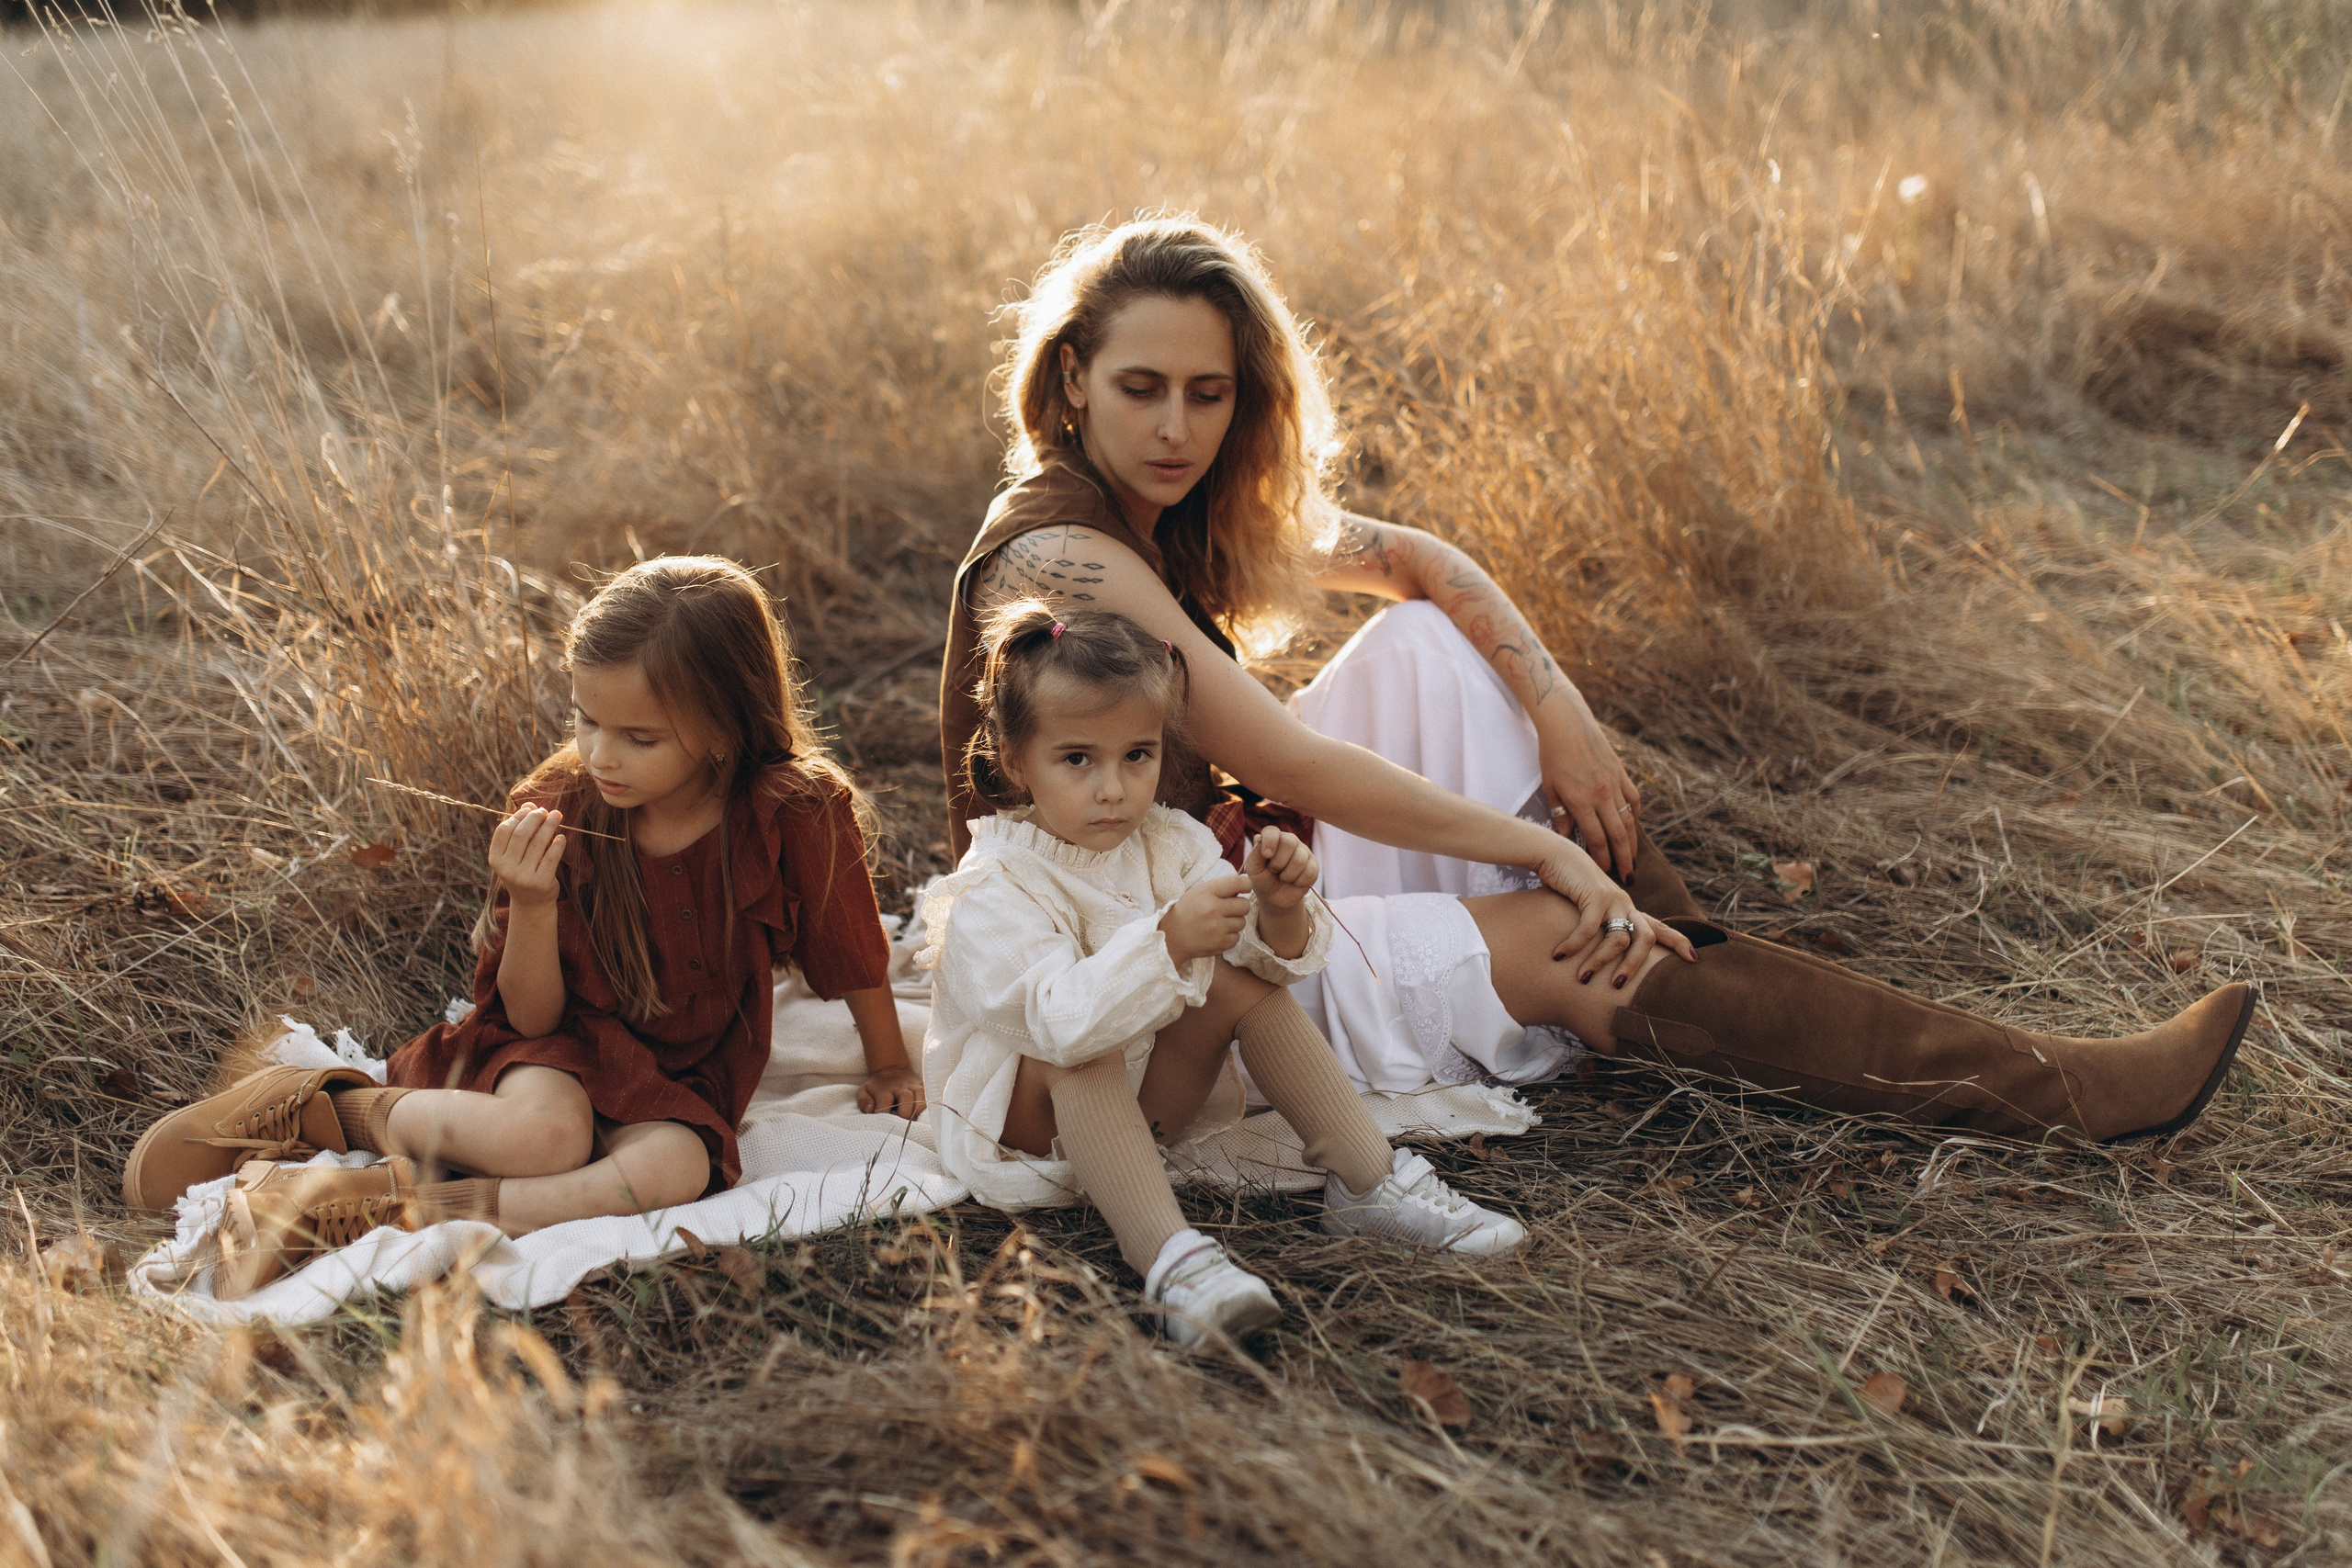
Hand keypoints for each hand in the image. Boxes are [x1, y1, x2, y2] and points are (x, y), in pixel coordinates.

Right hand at [488, 805, 565, 906]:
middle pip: (521, 834)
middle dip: (535, 818)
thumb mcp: (516, 853)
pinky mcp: (541, 882)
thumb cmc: (523, 870)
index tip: (531, 809)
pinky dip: (558, 844)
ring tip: (557, 816)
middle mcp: (506, 869)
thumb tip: (530, 804)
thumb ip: (520, 829)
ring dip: (549, 826)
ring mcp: (523, 876)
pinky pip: (552, 857)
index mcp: (495, 859)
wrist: (532, 903)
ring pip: (538, 843)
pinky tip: (562, 837)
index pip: (504, 830)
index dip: (518, 816)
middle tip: (546, 811)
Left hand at [858, 1064, 926, 1119]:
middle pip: (906, 1101)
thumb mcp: (864, 1090)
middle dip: (903, 1116)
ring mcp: (914, 1087)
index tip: (882, 1124)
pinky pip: (929, 1101)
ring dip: (915, 1115)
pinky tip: (921, 1120)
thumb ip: (864, 1101)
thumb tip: (870, 1110)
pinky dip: (926, 1111)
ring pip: (919, 1102)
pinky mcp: (924, 1088)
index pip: (885, 1101)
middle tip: (899, 1127)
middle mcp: (901, 1088)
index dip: (883, 1113)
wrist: (893, 1070)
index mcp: (885, 1090)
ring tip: (911, 1125)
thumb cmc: (877, 1087)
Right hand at [1158, 874, 1250, 962]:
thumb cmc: (1187, 911)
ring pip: (1242, 922)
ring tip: (1219, 923)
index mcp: (1207, 893)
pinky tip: (1217, 934)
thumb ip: (1220, 888)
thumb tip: (1245, 885)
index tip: (1245, 888)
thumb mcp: (1198, 892)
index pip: (1236, 883)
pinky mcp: (1219, 943)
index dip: (1245, 885)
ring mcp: (1217, 928)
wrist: (1171, 937)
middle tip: (1229, 909)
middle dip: (1239, 907)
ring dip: (1234, 923)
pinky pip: (1236, 937)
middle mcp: (1213, 909)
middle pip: (1244, 905)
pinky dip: (1229, 936)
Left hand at [1242, 826, 1316, 910]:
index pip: (1272, 831)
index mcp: (1273, 839)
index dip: (1270, 841)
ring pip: (1300, 859)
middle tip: (1274, 871)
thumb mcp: (1254, 869)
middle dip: (1278, 862)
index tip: (1267, 855)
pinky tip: (1294, 882)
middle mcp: (1289, 841)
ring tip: (1283, 877)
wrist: (1275, 898)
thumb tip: (1259, 838)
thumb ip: (1255, 853)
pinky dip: (1298, 881)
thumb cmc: (1263, 880)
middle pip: (1289, 842)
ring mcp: (1303, 852)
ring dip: (1287, 875)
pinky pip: (1309, 871)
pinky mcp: (1314, 865)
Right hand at [1528, 838, 1696, 974]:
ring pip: (1618, 939)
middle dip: (1635, 966)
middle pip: (1646, 939)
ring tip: (1582, 978)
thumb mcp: (1587, 908)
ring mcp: (1612, 899)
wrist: (1554, 855)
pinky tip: (1558, 954)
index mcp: (1627, 908)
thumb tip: (1595, 955)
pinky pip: (1588, 930)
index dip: (1679, 941)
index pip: (1659, 927)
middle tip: (1618, 986)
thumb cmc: (1568, 885)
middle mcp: (1625, 903)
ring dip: (1599, 962)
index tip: (1695, 958)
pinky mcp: (1594, 895)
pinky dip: (1574, 945)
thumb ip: (1596, 927)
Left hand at [1538, 705, 1640, 878]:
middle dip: (1624, 860)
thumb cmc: (1552, 755)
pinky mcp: (1622, 774)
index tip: (1605, 874)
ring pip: (1630, 821)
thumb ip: (1560, 816)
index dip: (1603, 860)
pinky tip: (1633, 828)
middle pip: (1619, 835)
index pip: (1597, 840)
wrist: (1568, 723)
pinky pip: (1634, 800)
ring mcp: (1615, 784)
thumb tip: (1566, 841)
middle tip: (1628, 879)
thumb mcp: (1550, 788)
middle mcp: (1602, 795)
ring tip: (1633, 860)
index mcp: (1582, 801)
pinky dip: (1635, 816)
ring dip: (1632, 843)